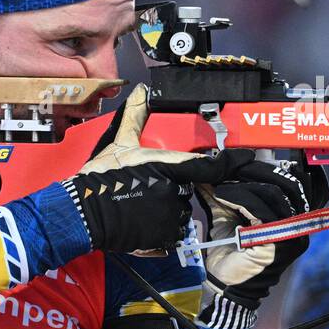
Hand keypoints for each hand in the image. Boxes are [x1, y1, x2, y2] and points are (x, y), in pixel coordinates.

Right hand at [67, 84, 254, 253]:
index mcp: (169, 166)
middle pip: (188, 188)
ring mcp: (169, 216)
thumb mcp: (119, 143)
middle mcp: (174, 191)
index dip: (229, 162)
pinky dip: (159, 231)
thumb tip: (142, 91)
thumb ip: (136, 118)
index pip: (208, 165)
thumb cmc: (101, 176)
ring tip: (139, 205)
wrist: (82, 211)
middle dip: (173, 187)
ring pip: (179, 212)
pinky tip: (140, 223)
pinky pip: (170, 234)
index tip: (245, 158)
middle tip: (146, 187)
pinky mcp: (162, 237)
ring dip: (166, 210)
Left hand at [198, 156, 328, 322]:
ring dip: (243, 185)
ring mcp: (292, 234)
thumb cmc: (231, 251)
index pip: (300, 181)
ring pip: (273, 194)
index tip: (250, 156)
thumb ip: (226, 191)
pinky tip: (222, 197)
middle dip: (256, 171)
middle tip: (230, 167)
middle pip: (287, 183)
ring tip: (221, 186)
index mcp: (294, 215)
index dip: (279, 166)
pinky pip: (261, 211)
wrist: (224, 284)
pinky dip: (240, 198)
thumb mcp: (230, 215)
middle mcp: (300, 224)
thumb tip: (211, 166)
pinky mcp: (278, 243)